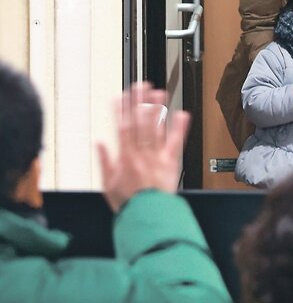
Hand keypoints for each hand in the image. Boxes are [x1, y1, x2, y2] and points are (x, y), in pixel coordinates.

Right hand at [97, 83, 189, 211]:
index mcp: (125, 157)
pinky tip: (182, 114)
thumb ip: (104, 161)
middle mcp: (141, 153)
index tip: (120, 95)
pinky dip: (180, 129)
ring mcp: (157, 156)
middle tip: (141, 85)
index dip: (120, 110)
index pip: (121, 127)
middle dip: (139, 102)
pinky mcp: (171, 162)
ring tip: (159, 93)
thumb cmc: (129, 204)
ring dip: (157, 109)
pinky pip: (176, 143)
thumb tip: (99, 143)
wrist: (147, 216)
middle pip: (139, 123)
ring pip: (157, 128)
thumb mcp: (107, 185)